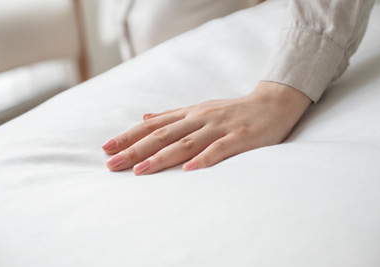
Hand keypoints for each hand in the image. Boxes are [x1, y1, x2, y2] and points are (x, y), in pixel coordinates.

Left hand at [102, 81, 310, 174]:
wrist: (273, 103)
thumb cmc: (233, 111)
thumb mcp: (200, 109)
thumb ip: (173, 116)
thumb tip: (144, 118)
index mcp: (190, 113)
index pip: (153, 125)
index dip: (129, 136)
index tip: (106, 148)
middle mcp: (200, 118)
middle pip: (163, 135)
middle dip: (136, 150)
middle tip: (112, 164)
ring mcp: (220, 127)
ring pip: (186, 142)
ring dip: (162, 157)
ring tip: (140, 171)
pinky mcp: (240, 137)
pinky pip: (219, 149)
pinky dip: (203, 159)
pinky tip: (187, 171)